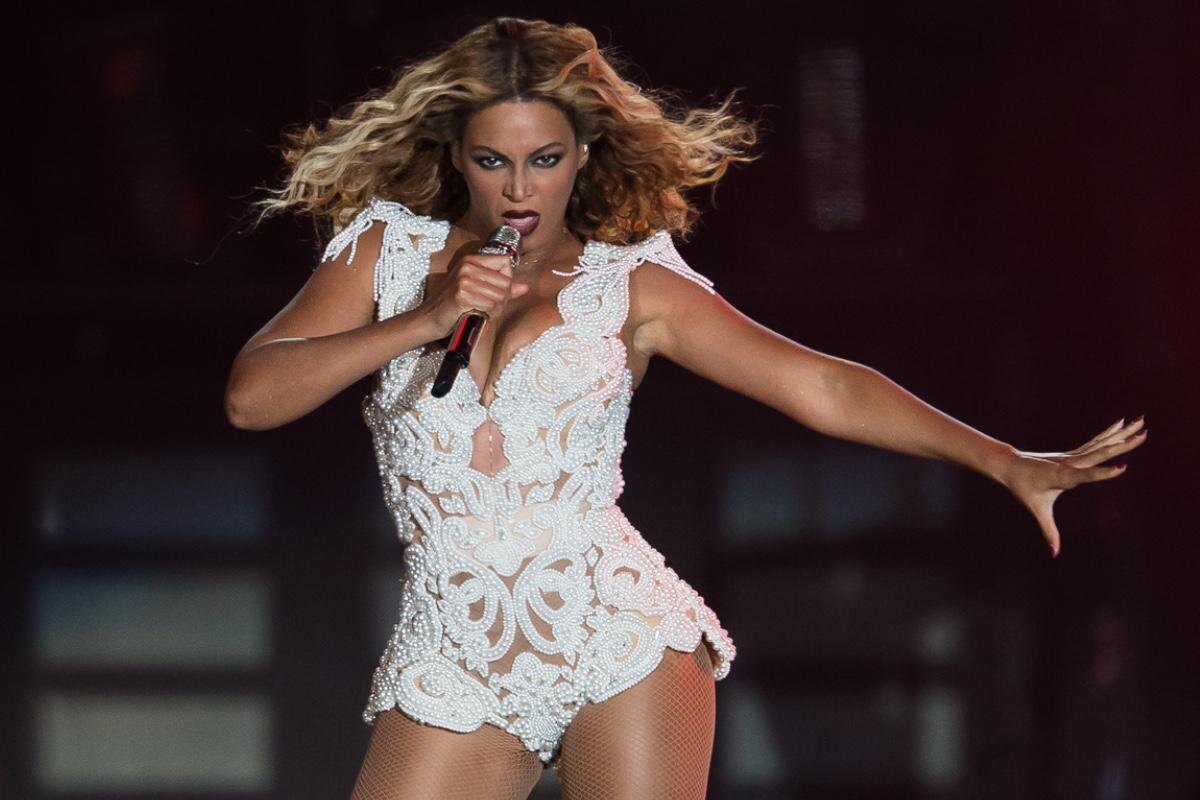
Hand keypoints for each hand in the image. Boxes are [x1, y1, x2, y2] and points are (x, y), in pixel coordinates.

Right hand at [418, 250, 529, 337]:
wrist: (429, 319)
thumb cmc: (451, 305)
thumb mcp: (475, 289)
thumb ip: (500, 287)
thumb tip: (524, 287)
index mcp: (471, 260)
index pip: (505, 262)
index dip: (507, 279)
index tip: (497, 290)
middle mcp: (468, 267)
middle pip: (505, 281)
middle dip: (503, 299)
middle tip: (491, 308)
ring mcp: (464, 280)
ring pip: (500, 296)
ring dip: (496, 309)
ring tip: (484, 312)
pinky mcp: (463, 295)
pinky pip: (490, 306)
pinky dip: (489, 315)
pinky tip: (479, 316)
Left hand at [999, 417, 1146, 557]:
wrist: (1009, 465)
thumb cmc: (1022, 488)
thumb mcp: (1036, 510)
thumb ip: (1048, 531)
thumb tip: (1054, 553)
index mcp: (1063, 477)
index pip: (1086, 475)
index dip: (1103, 473)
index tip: (1123, 467)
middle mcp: (1071, 463)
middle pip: (1100, 452)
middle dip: (1123, 445)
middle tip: (1144, 434)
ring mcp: (1073, 456)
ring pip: (1101, 444)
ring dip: (1122, 434)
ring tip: (1141, 422)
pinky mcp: (1073, 454)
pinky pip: (1095, 442)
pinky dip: (1109, 433)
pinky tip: (1122, 423)